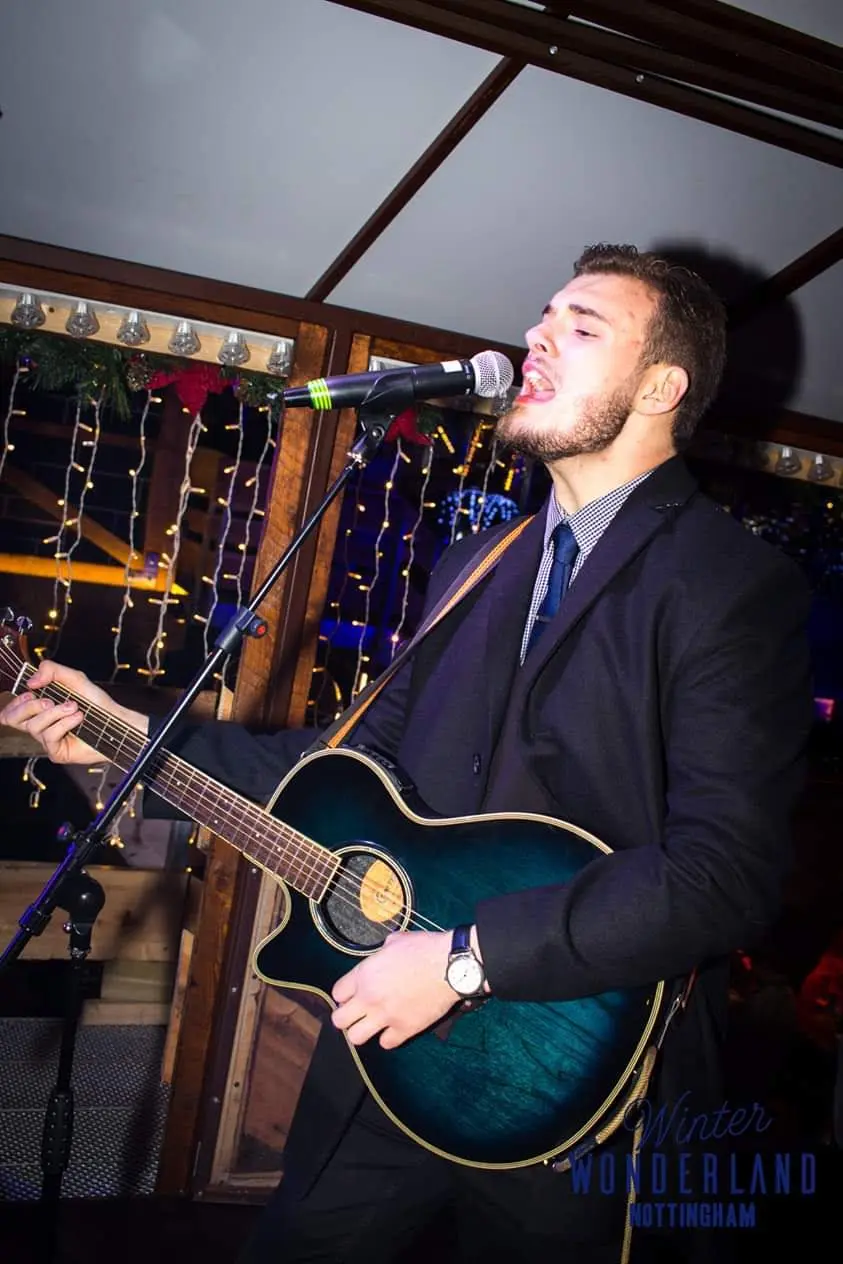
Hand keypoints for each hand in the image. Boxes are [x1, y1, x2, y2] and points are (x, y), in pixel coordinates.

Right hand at [0, 660, 148, 765]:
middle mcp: (40, 725)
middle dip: (30, 706)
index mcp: (39, 710)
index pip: (10, 711)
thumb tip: (31, 681)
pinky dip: (64, 723)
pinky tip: (78, 718)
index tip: (30, 692)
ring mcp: (48, 740)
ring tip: (74, 707)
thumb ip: (51, 671)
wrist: (116, 721)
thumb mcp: (74, 678)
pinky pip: (50, 736)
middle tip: (49, 700)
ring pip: (34, 726)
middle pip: (13, 719)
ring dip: (55, 713)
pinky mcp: (57, 752)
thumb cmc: (96, 703)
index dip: (14, 702)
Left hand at [331, 930, 458, 1049]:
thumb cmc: (424, 949)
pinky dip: (388, 1037)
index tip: (352, 994)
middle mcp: (369, 998)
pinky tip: (395, 1027)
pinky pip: (385, 1044)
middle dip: (346, 1016)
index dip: (344, 994)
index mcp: (364, 975)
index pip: (337, 994)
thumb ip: (381, 953)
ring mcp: (386, 1016)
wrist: (450, 967)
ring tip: (373, 1023)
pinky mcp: (404, 1029)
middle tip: (358, 1012)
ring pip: (355, 1037)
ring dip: (363, 1030)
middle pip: (339, 1020)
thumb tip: (382, 955)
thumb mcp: (395, 942)